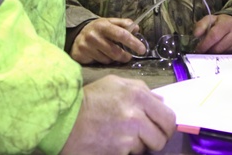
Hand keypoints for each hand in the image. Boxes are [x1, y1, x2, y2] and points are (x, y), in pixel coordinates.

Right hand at [60, 75, 175, 154]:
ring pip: (146, 148)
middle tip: (147, 138)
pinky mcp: (118, 152)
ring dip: (137, 145)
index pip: (168, 116)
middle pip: (162, 137)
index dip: (166, 125)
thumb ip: (140, 89)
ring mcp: (127, 136)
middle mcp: (136, 116)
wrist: (63, 120)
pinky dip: (123, 151)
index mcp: (138, 96)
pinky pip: (130, 154)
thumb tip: (161, 100)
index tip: (161, 128)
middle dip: (156, 138)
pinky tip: (111, 143)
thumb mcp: (114, 84)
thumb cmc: (89, 100)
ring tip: (122, 137)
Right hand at [70, 18, 146, 64]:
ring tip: (113, 54)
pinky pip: (100, 63)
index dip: (133, 42)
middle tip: (129, 56)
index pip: (121, 34)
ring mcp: (87, 46)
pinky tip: (103, 56)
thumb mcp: (110, 23)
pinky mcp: (82, 55)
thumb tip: (136, 28)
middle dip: (125, 56)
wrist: (78, 36)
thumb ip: (123, 24)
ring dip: (114, 59)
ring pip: (108, 59)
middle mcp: (94, 35)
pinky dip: (105, 61)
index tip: (142, 49)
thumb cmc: (99, 29)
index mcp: (103, 25)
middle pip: (115, 51)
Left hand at [193, 13, 231, 53]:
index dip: (204, 45)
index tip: (198, 50)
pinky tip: (223, 55)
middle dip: (209, 52)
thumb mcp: (211, 20)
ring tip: (214, 53)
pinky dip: (225, 59)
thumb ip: (201, 25)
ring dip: (217, 56)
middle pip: (219, 48)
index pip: (214, 36)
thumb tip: (195, 34)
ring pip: (225, 55)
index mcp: (227, 23)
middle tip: (204, 54)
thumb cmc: (222, 24)